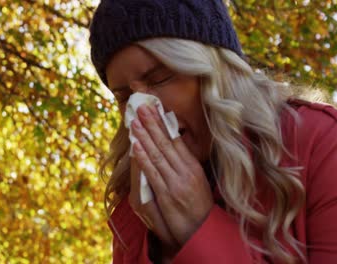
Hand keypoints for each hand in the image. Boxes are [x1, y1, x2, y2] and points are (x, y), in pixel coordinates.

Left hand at [130, 104, 213, 247]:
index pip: (176, 140)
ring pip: (158, 155)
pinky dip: (144, 159)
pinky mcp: (167, 195)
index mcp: (193, 167)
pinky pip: (153, 173)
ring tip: (135, 122)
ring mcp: (176, 183)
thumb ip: (185, 164)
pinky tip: (136, 146)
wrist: (201, 230)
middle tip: (141, 107)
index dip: (163, 123)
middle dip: (152, 124)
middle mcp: (185, 172)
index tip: (154, 109)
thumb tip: (173, 145)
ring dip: (145, 137)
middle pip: (166, 143)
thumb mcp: (197, 181)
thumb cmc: (198, 206)